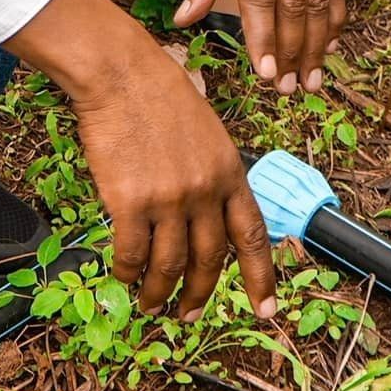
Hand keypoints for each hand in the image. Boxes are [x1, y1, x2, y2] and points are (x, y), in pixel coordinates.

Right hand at [8, 0, 277, 318]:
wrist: (123, 75)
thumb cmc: (161, 97)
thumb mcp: (208, 134)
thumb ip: (214, 176)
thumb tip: (208, 219)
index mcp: (230, 172)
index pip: (253, 237)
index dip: (261, 278)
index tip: (267, 311)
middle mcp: (206, 191)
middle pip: (210, 262)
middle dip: (200, 296)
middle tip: (188, 315)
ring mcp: (170, 199)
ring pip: (170, 267)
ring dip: (160, 293)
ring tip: (152, 305)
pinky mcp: (132, 203)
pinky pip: (133, 255)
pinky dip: (128, 273)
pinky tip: (124, 277)